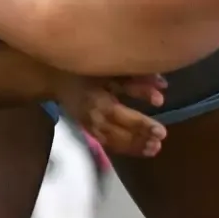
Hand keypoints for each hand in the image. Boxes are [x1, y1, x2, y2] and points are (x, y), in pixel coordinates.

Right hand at [52, 72, 168, 159]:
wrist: (54, 75)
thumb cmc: (88, 67)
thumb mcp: (111, 70)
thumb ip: (136, 80)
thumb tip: (164, 88)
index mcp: (97, 98)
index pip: (121, 115)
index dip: (141, 124)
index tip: (161, 131)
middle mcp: (92, 116)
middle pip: (117, 133)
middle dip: (139, 139)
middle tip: (159, 142)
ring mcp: (87, 125)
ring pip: (112, 142)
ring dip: (133, 147)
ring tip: (153, 149)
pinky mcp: (86, 128)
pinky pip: (106, 143)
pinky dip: (123, 148)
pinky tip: (139, 149)